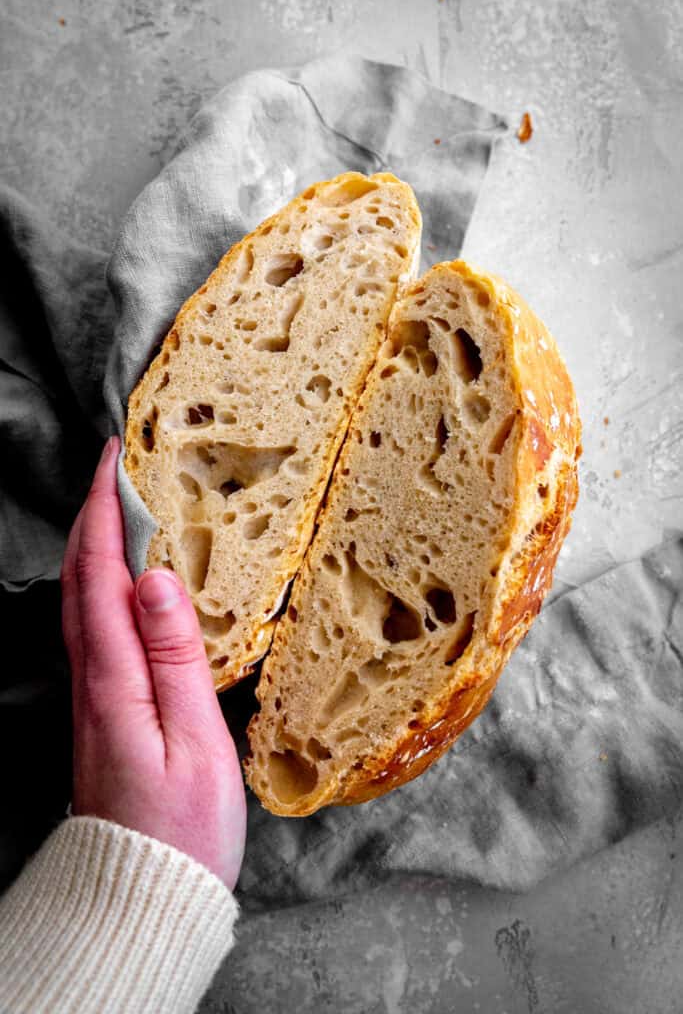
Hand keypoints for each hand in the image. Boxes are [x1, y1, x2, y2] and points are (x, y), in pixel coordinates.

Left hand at [60, 437, 245, 888]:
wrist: (144, 890)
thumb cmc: (182, 827)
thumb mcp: (194, 740)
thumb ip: (175, 657)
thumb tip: (155, 580)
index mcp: (113, 678)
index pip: (99, 573)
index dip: (104, 510)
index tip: (115, 459)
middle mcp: (91, 680)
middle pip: (78, 578)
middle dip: (91, 514)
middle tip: (116, 467)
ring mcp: (91, 696)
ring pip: (79, 601)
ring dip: (93, 545)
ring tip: (119, 508)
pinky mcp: (101, 710)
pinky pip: (91, 627)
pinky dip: (100, 585)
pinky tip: (123, 583)